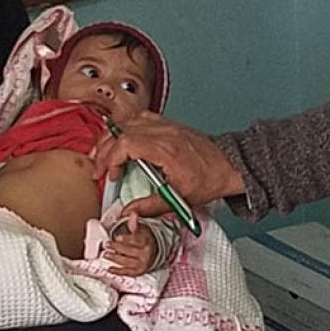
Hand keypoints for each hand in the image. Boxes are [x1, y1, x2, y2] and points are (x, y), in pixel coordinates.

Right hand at [89, 110, 243, 219]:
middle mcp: (165, 132)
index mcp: (166, 150)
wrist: (229, 166)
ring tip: (106, 154)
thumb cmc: (209, 179)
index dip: (110, 158)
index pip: (126, 144)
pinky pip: (141, 118)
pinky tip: (124, 141)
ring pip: (129, 120)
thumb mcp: (178, 199)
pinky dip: (127, 128)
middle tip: (100, 167)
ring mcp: (167, 125)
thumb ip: (149, 206)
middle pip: (122, 130)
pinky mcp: (168, 124)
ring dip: (113, 136)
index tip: (108, 174)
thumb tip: (128, 212)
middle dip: (104, 149)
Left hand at [103, 220, 156, 275]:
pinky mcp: (138, 272)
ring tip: (105, 255)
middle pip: (129, 251)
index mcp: (146, 242)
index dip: (126, 239)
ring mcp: (142, 264)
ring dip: (115, 258)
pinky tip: (110, 268)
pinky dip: (117, 271)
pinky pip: (127, 272)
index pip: (136, 240)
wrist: (153, 253)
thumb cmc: (144, 240)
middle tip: (106, 245)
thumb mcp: (141, 230)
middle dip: (117, 248)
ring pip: (126, 262)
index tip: (118, 237)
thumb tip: (132, 214)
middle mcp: (145, 254)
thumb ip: (134, 224)